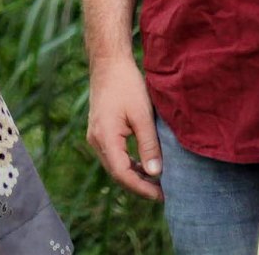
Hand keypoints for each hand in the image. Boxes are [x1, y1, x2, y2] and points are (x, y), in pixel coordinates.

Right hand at [86, 55, 163, 199]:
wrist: (109, 63)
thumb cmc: (126, 84)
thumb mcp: (142, 115)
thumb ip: (149, 145)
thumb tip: (155, 173)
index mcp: (105, 138)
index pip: (122, 174)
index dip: (142, 188)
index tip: (161, 195)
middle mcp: (96, 141)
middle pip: (117, 173)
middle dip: (139, 185)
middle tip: (162, 193)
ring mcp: (95, 137)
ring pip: (114, 166)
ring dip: (134, 175)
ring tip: (156, 182)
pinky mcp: (99, 131)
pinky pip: (113, 155)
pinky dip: (128, 163)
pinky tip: (143, 165)